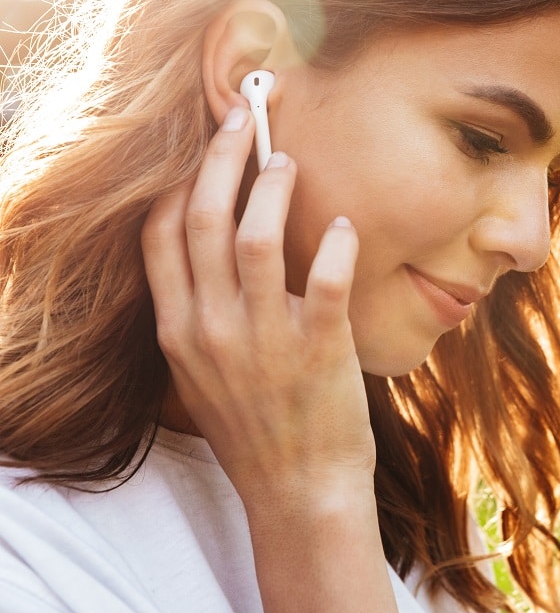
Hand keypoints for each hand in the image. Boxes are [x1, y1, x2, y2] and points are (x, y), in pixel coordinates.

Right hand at [142, 105, 373, 509]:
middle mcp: (212, 328)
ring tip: (287, 162)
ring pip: (256, 237)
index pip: (159, 237)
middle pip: (201, 218)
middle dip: (221, 157)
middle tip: (244, 119)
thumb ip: (200, 316)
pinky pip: (327, 279)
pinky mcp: (319, 348)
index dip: (177, 181)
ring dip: (272, 188)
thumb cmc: (256, 429)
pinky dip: (338, 245)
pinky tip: (347, 226)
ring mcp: (264, 338)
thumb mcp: (204, 374)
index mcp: (179, 330)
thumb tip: (213, 252)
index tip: (198, 147)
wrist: (299, 493)